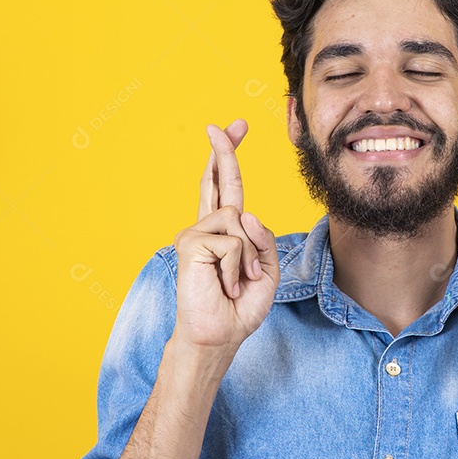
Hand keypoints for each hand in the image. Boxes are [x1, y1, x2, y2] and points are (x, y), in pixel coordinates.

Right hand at [172, 119, 279, 354]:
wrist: (219, 335)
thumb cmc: (240, 307)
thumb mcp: (267, 270)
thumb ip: (263, 238)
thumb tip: (244, 212)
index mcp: (225, 232)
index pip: (227, 188)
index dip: (229, 157)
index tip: (233, 128)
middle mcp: (207, 227)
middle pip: (218, 180)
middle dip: (224, 150)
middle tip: (222, 123)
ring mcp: (195, 233)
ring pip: (239, 218)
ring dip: (249, 255)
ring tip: (237, 280)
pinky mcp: (190, 242)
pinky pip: (232, 240)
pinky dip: (238, 264)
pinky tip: (225, 282)